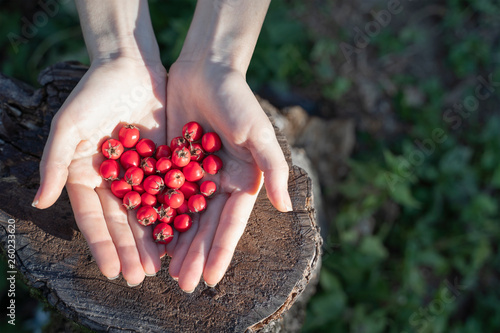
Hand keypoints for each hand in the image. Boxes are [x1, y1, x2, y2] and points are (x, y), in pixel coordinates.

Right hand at [34, 57, 167, 284]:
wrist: (130, 67)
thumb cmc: (93, 93)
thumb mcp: (68, 126)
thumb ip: (54, 163)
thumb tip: (39, 203)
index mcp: (86, 176)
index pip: (93, 218)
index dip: (101, 245)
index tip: (110, 271)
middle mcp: (112, 181)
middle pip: (121, 222)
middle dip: (130, 249)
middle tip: (140, 277)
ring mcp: (139, 174)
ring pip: (146, 212)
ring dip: (152, 239)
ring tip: (160, 266)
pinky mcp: (164, 163)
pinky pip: (170, 192)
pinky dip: (174, 213)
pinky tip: (181, 234)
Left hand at [165, 59, 291, 291]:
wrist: (206, 70)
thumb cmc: (238, 100)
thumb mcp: (259, 133)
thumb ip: (274, 168)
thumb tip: (287, 207)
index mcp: (243, 182)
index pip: (231, 223)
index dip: (221, 251)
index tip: (212, 278)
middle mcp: (220, 184)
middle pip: (205, 226)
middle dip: (196, 255)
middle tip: (183, 284)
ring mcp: (195, 176)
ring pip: (184, 216)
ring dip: (176, 243)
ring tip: (164, 271)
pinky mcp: (172, 164)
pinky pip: (163, 194)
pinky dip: (156, 215)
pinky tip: (146, 235)